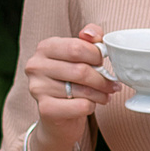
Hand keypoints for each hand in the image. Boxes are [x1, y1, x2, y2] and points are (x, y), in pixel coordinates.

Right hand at [21, 25, 122, 150]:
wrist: (57, 116)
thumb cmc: (71, 80)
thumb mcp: (80, 55)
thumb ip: (89, 40)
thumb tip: (91, 34)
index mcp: (45, 47)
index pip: (77, 47)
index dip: (97, 56)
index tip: (105, 63)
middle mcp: (36, 66)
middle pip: (80, 69)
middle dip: (102, 78)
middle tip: (113, 84)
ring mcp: (38, 88)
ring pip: (82, 89)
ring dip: (101, 94)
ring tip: (106, 95)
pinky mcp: (45, 109)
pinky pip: (80, 106)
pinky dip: (91, 106)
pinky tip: (91, 105)